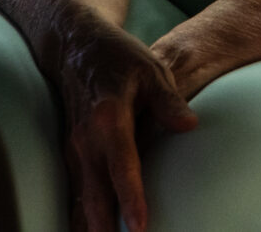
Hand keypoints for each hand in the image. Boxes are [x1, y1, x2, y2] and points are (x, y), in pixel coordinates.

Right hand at [51, 14, 197, 231]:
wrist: (74, 45)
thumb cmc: (118, 57)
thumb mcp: (150, 68)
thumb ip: (168, 100)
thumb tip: (189, 125)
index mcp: (109, 117)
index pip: (122, 164)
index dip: (130, 197)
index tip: (139, 226)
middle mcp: (86, 138)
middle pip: (95, 192)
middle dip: (105, 226)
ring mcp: (74, 148)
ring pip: (81, 198)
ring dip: (91, 226)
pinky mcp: (70, 154)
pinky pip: (75, 192)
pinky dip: (81, 216)